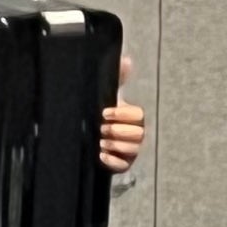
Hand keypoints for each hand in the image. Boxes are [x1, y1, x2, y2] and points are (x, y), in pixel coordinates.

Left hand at [98, 56, 143, 172]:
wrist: (87, 136)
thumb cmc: (101, 115)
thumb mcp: (107, 95)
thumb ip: (117, 78)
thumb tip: (127, 60)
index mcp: (134, 118)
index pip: (138, 116)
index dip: (122, 115)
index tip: (105, 113)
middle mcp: (136, 134)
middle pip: (137, 134)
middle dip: (117, 130)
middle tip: (101, 128)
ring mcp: (131, 151)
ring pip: (132, 150)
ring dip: (114, 145)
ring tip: (99, 141)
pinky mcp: (122, 164)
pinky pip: (123, 166)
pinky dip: (111, 160)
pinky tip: (100, 154)